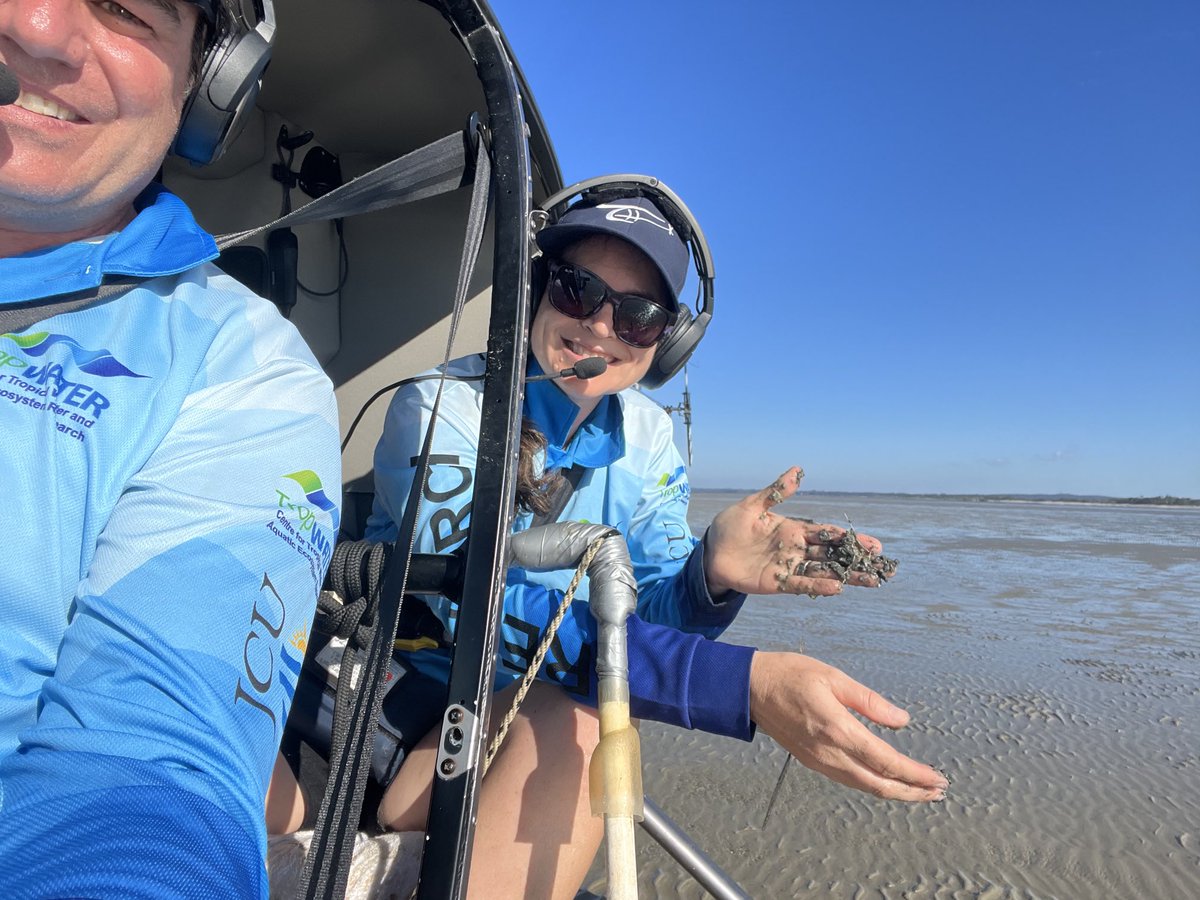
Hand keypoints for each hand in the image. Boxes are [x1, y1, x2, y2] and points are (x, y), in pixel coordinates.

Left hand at [703, 466, 895, 596]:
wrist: (710, 551)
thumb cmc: (730, 527)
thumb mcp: (752, 505)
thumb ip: (776, 492)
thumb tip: (797, 471)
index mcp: (793, 530)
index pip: (827, 534)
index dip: (849, 538)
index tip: (873, 543)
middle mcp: (795, 550)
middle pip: (831, 555)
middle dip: (856, 559)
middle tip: (881, 563)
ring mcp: (788, 567)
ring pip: (823, 572)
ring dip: (846, 576)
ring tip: (871, 580)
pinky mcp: (776, 583)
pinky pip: (801, 584)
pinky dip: (818, 586)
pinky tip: (837, 588)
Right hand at [749, 652, 946, 801]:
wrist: (750, 688)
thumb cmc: (789, 675)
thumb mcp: (834, 677)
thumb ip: (869, 701)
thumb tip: (901, 719)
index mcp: (838, 729)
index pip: (885, 761)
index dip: (914, 774)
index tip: (937, 779)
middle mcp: (829, 752)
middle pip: (878, 784)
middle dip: (911, 791)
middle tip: (937, 792)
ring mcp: (818, 760)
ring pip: (863, 787)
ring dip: (894, 792)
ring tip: (917, 791)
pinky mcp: (811, 761)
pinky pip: (848, 780)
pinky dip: (872, 786)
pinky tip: (883, 781)